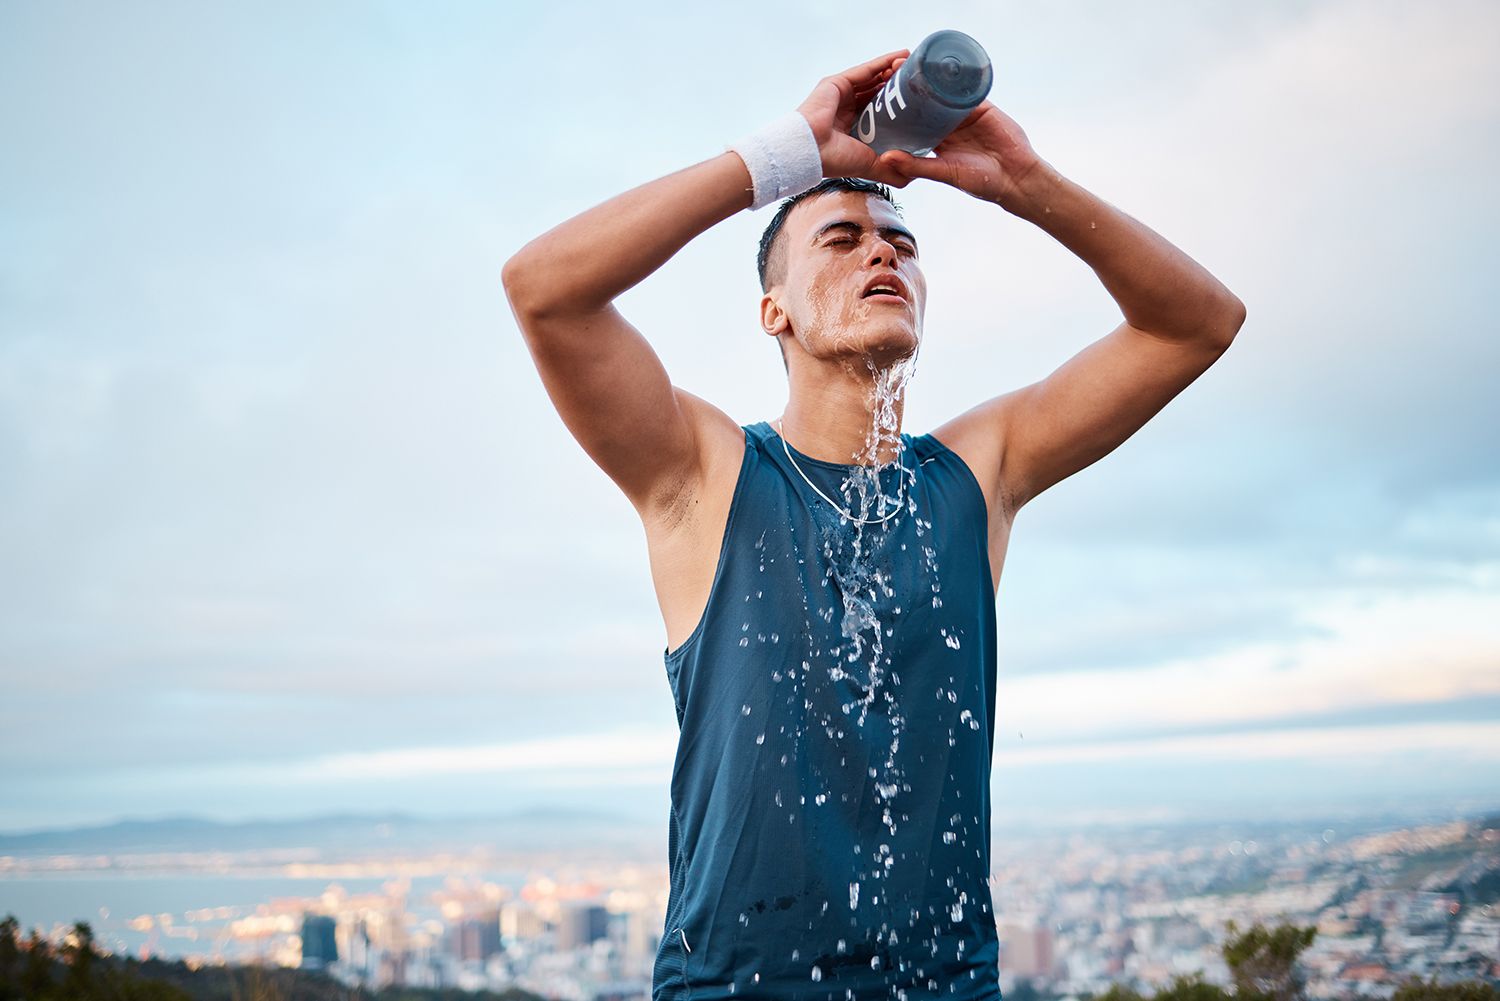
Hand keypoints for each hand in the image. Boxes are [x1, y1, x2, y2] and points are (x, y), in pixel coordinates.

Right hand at [796, 49, 915, 188]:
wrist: (810, 150)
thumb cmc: (835, 161)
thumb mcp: (871, 166)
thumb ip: (891, 171)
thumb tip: (913, 178)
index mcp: (853, 128)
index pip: (880, 111)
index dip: (897, 104)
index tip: (918, 99)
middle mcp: (847, 109)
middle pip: (877, 90)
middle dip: (896, 84)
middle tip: (919, 79)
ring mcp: (842, 94)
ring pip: (873, 77)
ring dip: (893, 69)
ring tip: (913, 64)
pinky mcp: (838, 82)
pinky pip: (866, 69)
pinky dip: (884, 61)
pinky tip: (901, 56)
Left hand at [871, 63, 1044, 206]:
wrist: (1015, 178)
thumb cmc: (979, 181)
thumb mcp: (943, 172)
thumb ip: (916, 165)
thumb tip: (886, 158)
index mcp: (935, 141)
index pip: (911, 121)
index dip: (897, 109)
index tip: (878, 96)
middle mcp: (947, 125)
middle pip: (924, 101)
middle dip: (909, 87)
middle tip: (890, 71)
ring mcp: (963, 114)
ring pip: (942, 91)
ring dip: (928, 76)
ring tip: (910, 63)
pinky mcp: (981, 105)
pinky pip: (965, 87)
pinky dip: (954, 77)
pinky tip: (940, 64)